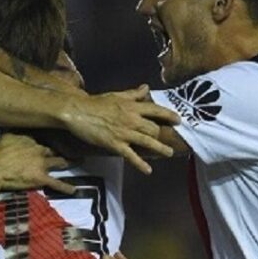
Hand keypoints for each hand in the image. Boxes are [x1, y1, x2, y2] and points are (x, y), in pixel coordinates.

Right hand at [0, 133, 74, 194]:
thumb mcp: (7, 136)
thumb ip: (17, 133)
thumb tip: (21, 128)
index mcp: (32, 140)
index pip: (46, 137)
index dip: (53, 138)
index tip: (61, 136)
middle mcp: (40, 150)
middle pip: (56, 149)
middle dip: (66, 148)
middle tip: (76, 147)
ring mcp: (42, 165)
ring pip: (60, 162)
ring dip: (70, 162)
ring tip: (79, 161)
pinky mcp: (41, 178)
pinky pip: (56, 183)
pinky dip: (66, 187)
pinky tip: (74, 190)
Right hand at [64, 85, 178, 173]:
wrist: (78, 112)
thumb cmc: (96, 103)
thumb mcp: (117, 95)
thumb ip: (133, 94)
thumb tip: (146, 87)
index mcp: (132, 106)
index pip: (156, 110)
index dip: (169, 115)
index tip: (178, 120)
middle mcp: (132, 119)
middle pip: (154, 128)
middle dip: (161, 134)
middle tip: (167, 140)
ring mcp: (125, 133)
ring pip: (148, 142)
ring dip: (160, 148)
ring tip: (169, 153)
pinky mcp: (116, 144)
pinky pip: (131, 156)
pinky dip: (141, 164)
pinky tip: (148, 171)